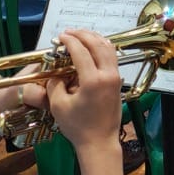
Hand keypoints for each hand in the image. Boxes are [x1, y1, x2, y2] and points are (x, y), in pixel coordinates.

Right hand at [44, 30, 122, 152]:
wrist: (99, 142)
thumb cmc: (78, 127)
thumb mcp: (58, 105)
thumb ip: (55, 84)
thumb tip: (56, 71)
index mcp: (93, 80)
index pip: (81, 51)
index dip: (69, 41)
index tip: (60, 37)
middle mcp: (108, 75)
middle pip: (97, 44)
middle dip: (82, 35)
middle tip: (69, 32)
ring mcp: (116, 77)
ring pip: (108, 48)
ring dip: (94, 38)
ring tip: (80, 35)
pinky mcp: (118, 81)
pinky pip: (112, 57)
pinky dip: (102, 48)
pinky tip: (93, 47)